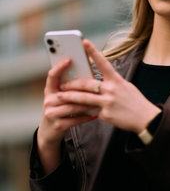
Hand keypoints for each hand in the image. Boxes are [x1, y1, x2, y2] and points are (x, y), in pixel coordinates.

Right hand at [37, 57, 97, 173]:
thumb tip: (86, 75)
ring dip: (87, 104)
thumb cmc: (60, 110)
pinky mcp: (58, 125)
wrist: (49, 132)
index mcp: (50, 90)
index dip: (59, 67)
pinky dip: (86, 117)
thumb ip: (69, 88)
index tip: (69, 59)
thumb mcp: (60, 97)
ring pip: (72, 106)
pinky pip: (75, 120)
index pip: (52, 75)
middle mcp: (48, 100)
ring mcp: (51, 113)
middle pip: (67, 92)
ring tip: (100, 101)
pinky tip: (95, 114)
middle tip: (97, 85)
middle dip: (82, 89)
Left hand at [58, 39, 160, 132]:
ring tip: (60, 96)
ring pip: (84, 98)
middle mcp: (112, 89)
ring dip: (69, 97)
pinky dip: (85, 112)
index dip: (93, 52)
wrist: (146, 119)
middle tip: (62, 84)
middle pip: (87, 84)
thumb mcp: (126, 88)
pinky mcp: (106, 114)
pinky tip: (78, 113)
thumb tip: (97, 83)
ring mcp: (108, 102)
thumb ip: (111, 84)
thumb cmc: (135, 102)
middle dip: (72, 83)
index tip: (84, 42)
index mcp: (117, 80)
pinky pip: (91, 112)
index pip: (103, 63)